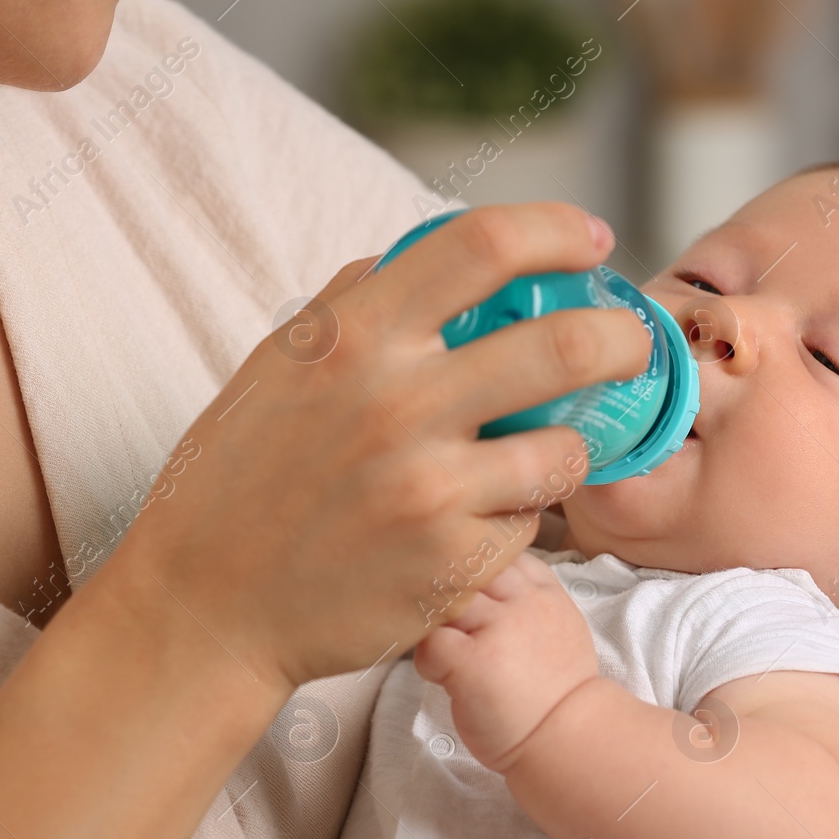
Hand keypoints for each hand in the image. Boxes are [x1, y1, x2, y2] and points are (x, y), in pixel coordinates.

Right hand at [97, 204, 651, 701]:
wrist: (207, 609)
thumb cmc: (236, 482)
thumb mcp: (274, 367)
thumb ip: (352, 306)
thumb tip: (423, 258)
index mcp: (353, 338)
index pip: (484, 245)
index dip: (555, 230)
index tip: (589, 241)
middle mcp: (399, 404)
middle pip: (565, 345)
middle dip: (622, 338)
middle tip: (631, 343)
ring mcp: (432, 490)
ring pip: (565, 450)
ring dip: (567, 447)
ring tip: (537, 454)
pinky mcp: (453, 564)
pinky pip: (527, 525)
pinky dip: (516, 518)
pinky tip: (474, 523)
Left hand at [415, 552, 599, 770]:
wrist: (567, 739)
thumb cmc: (556, 690)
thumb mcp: (560, 626)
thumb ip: (528, 597)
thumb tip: (488, 581)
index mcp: (544, 591)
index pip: (499, 551)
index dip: (475, 569)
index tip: (472, 597)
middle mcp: (522, 603)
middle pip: (466, 567)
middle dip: (448, 590)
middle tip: (447, 625)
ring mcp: (497, 630)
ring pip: (444, 599)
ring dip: (434, 624)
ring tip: (445, 652)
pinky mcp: (472, 663)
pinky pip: (430, 642)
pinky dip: (427, 660)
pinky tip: (442, 677)